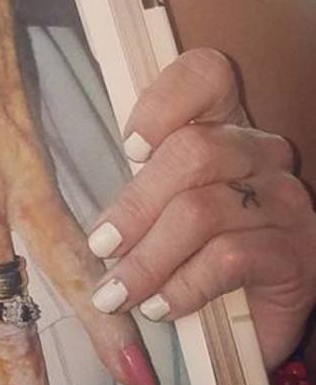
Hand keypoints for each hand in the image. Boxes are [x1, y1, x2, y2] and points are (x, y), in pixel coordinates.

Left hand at [86, 47, 315, 368]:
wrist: (261, 310)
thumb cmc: (200, 247)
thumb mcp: (167, 206)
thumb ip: (141, 186)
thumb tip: (90, 215)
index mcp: (227, 124)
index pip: (207, 75)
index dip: (165, 100)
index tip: (130, 146)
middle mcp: (262, 153)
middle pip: (192, 152)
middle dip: (135, 205)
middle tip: (101, 246)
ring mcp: (284, 202)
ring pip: (201, 212)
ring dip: (147, 258)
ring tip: (116, 291)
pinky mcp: (296, 255)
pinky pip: (227, 259)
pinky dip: (182, 286)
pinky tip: (159, 306)